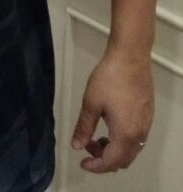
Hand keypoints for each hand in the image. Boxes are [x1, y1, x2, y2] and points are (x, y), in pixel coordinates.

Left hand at [71, 47, 153, 172]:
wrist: (130, 58)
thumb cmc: (109, 79)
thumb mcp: (91, 103)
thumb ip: (84, 128)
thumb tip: (77, 146)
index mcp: (125, 134)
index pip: (111, 162)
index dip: (96, 166)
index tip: (82, 162)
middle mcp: (140, 134)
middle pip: (124, 159)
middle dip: (105, 158)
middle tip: (88, 145)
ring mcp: (146, 124)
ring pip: (132, 149)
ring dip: (114, 149)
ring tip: (97, 135)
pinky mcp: (148, 114)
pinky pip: (137, 137)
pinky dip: (123, 140)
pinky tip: (110, 124)